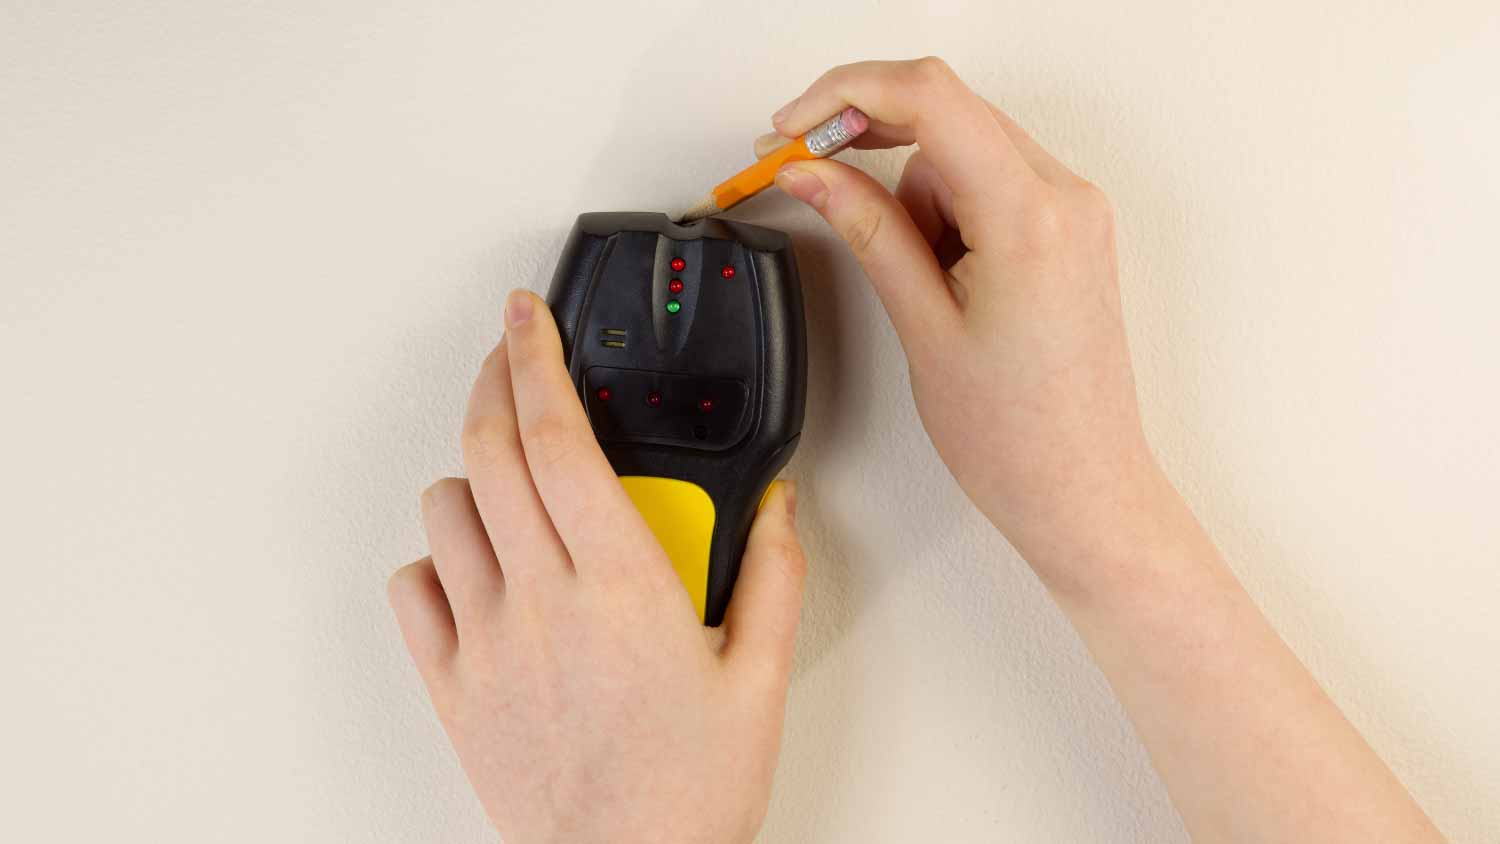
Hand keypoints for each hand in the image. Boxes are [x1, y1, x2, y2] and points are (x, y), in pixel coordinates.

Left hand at [388, 290, 805, 843]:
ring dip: (471, 473)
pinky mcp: (451, 685)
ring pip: (443, 509)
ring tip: (510, 478)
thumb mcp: (761, 678)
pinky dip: (434, 557)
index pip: (559, 438)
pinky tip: (475, 564)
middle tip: (510, 356)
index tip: (527, 317)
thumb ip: (776, 576)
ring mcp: (487, 641)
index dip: (535, 358)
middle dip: (492, 379)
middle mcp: (542, 601)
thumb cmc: (689, 793)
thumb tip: (779, 506)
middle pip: (488, 450)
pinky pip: (412, 589)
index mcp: (622, 585)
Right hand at [765, 58, 1152, 594]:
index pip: (930, 98)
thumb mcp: (922, 326)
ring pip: (962, 150)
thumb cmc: (1019, 436)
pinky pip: (989, 182)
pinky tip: (940, 273)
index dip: (846, 94)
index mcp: (1030, 216)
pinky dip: (947, 209)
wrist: (1083, 489)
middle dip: (873, 143)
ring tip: (921, 284)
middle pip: (945, 113)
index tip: (794, 125)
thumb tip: (812, 172)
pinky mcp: (1068, 230)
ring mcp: (1074, 211)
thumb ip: (866, 230)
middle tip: (813, 177)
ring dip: (917, 194)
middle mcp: (1065, 198)